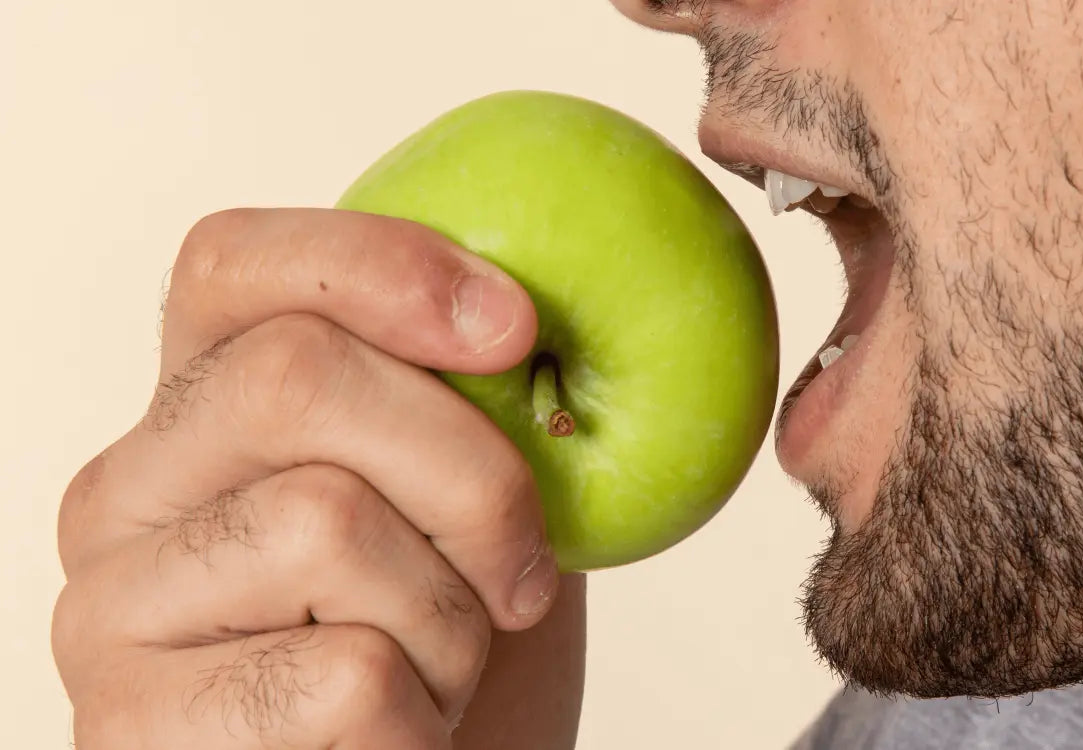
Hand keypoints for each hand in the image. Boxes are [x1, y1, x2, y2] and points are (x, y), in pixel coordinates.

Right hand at [52, 208, 558, 747]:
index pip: (232, 264)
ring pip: (326, 523)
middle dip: (468, 472)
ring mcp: (111, 609)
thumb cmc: (443, 650)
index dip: (380, 266)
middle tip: (522, 575)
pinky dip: (423, 718)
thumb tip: (531, 308)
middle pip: (293, 378)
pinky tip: (399, 739)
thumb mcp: (473, 508)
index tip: (515, 327)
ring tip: (438, 674)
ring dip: (450, 620)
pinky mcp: (130, 727)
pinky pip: (345, 675)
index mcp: (202, 411)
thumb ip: (474, 407)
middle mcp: (127, 491)